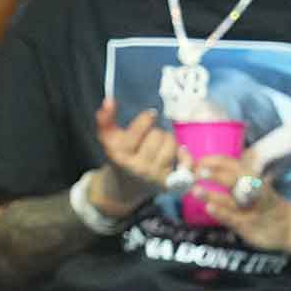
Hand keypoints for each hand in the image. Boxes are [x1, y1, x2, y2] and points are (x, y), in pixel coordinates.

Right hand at [92, 100, 179, 217]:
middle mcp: (137, 167)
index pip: (138, 131)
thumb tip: (109, 101)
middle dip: (155, 132)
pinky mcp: (169, 183)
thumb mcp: (109, 141)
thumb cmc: (120, 158)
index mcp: (120, 154)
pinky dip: (185, 155)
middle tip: (151, 135)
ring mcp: (154, 176)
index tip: (151, 115)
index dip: (146, 119)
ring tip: (161, 142)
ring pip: (171, 146)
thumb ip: (105, 120)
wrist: (125, 189)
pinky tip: (181, 152)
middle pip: (157, 136)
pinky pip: (185, 163)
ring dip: (168, 140)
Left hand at [192, 155, 290, 252]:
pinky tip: (209, 208)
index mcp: (252, 179)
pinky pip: (234, 218)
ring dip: (212, 194)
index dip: (215, 161)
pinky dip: (222, 213)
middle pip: (234, 179)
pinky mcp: (249, 225)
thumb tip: (207, 168)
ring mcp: (251, 209)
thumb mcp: (255, 188)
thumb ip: (234, 180)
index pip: (233, 165)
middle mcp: (253, 191)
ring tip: (195, 190)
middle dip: (215, 174)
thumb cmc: (267, 205)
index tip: (196, 160)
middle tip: (195, 171)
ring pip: (232, 200)